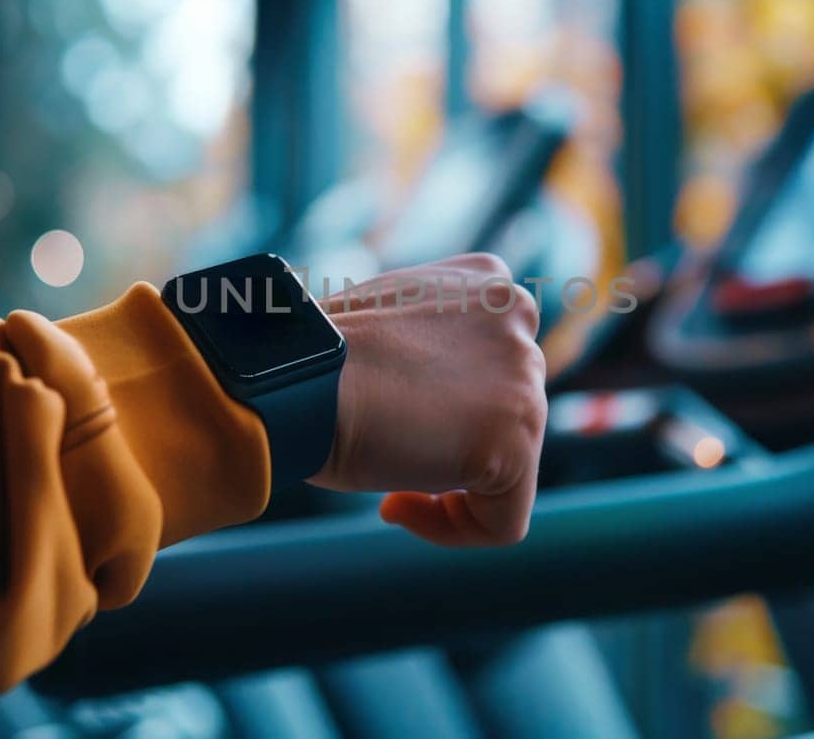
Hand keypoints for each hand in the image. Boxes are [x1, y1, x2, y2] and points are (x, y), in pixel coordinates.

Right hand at [308, 254, 546, 546]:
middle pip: (508, 413)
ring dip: (445, 486)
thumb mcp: (385, 326)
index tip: (398, 417)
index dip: (449, 405)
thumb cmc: (310, 358)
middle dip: (451, 444)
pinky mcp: (515, 440)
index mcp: (487, 282)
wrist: (290, 376)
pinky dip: (449, 531)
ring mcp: (523, 379)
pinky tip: (392, 507)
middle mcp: (517, 316)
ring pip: (509, 468)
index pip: (496, 364)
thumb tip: (439, 400)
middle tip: (388, 450)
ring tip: (384, 480)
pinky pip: (502, 521)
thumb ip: (430, 346)